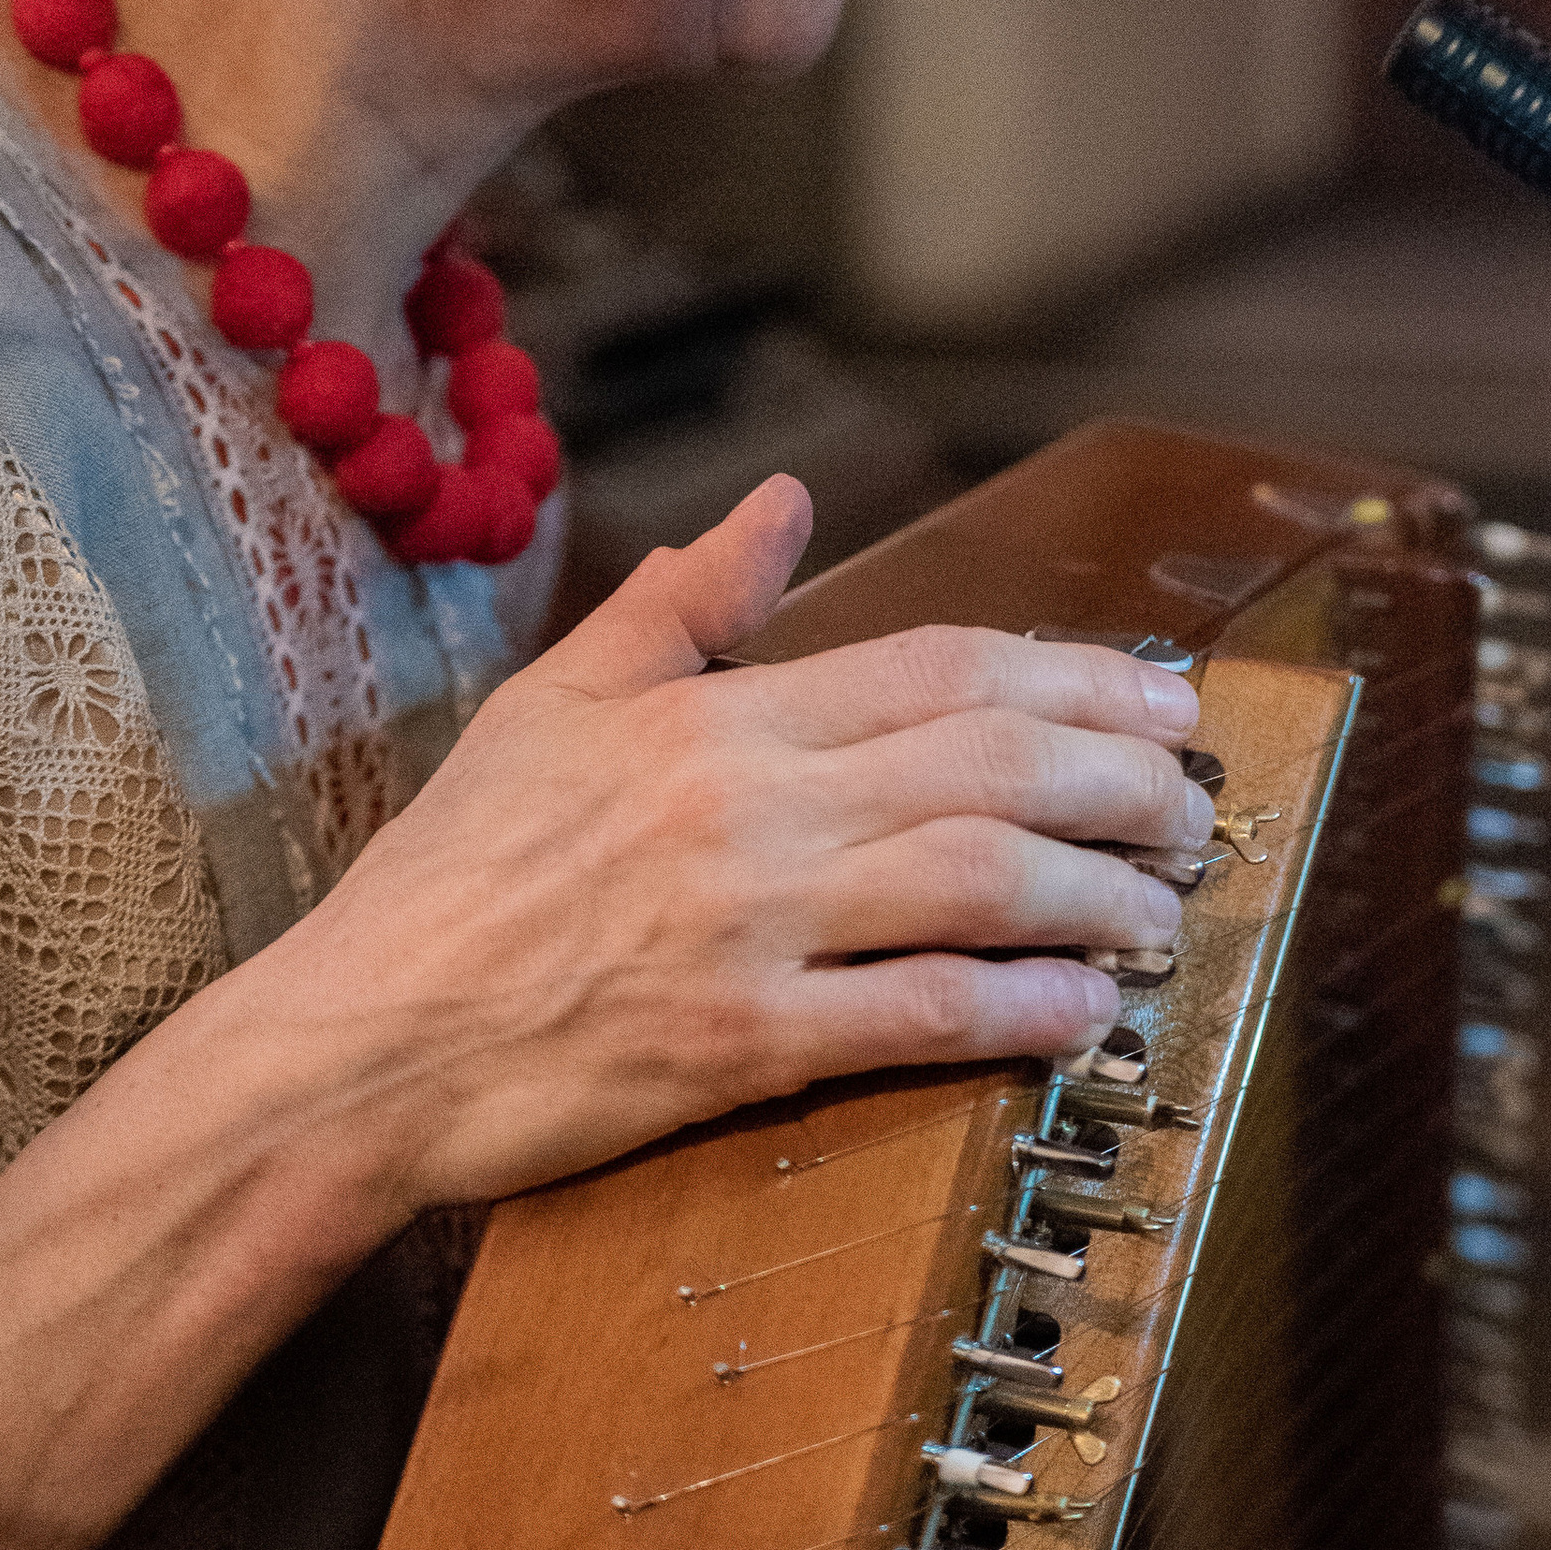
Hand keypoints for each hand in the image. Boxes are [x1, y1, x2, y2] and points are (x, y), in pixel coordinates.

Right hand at [250, 476, 1210, 1219]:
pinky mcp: (736, 1046)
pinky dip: (1016, 1012)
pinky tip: (1084, 1016)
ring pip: (977, 881)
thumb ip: (684, 605)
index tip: (1160, 702)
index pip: (937, 668)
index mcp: (714, 718)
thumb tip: (781, 503)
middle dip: (1120, 779)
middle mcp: (747, 808)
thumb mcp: (554, 704)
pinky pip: (914, 1018)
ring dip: (1098, 893)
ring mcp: (747, 928)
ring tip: (1163, 910)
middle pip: (988, 763)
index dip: (1074, 680)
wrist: (355, 1042)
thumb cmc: (449, 878)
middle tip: (1195, 805)